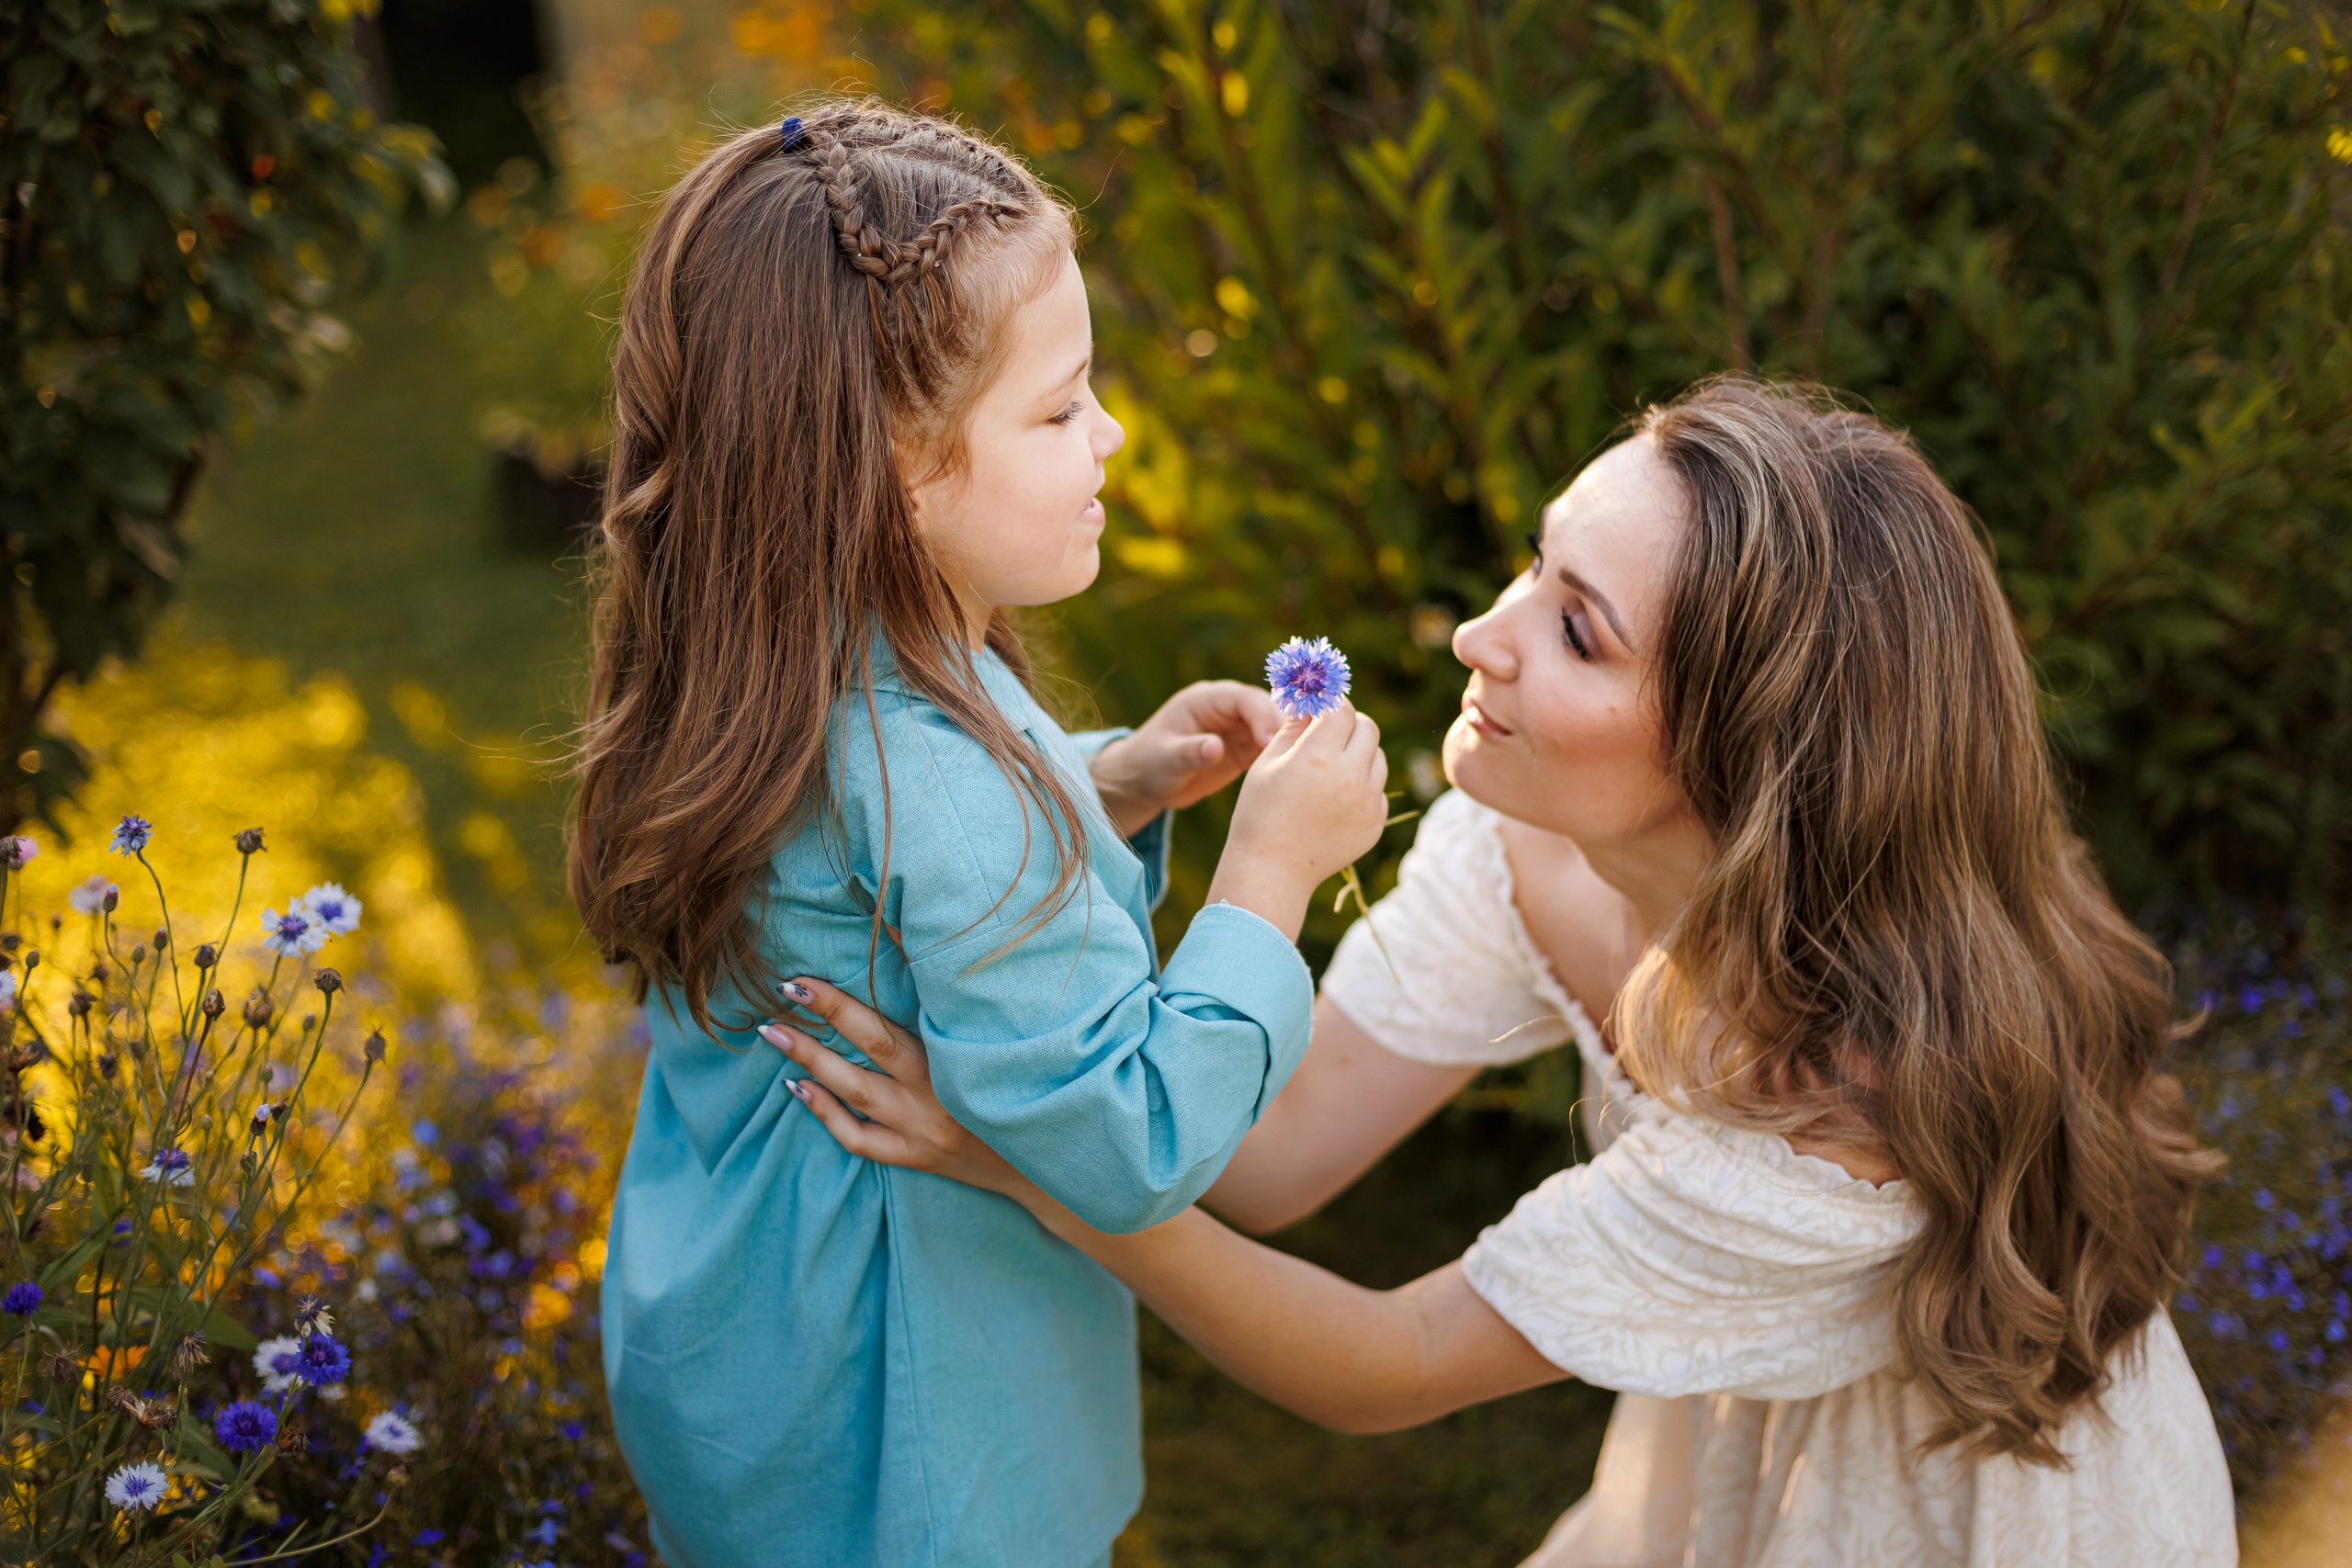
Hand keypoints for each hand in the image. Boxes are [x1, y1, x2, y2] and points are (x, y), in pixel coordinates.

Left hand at [759, 979, 1026, 1196]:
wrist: (1043, 1154)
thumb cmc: (1015, 1077)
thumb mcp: (989, 1034)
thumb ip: (950, 994)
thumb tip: (903, 932)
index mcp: (957, 1056)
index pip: (892, 1023)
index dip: (844, 1003)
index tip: (805, 980)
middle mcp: (937, 1093)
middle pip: (872, 1051)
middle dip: (823, 1022)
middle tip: (782, 993)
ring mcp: (922, 1130)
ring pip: (857, 1095)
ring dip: (812, 1063)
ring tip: (774, 1034)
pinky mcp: (915, 1158)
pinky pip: (859, 1139)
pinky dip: (826, 1113)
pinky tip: (799, 1088)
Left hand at [1089, 681, 1281, 836]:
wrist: (1143, 781)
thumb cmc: (1148, 765)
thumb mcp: (1165, 760)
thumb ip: (1190, 752)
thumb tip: (1215, 748)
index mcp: (1206, 700)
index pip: (1244, 698)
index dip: (1261, 715)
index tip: (1270, 741)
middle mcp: (1227, 709)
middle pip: (1267, 709)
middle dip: (1284, 727)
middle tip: (1297, 754)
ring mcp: (1239, 727)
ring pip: (1276, 727)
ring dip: (1290, 742)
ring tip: (1302, 766)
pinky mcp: (1245, 748)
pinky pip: (1272, 748)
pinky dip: (1284, 757)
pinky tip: (1294, 775)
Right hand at [1205, 702, 1388, 937]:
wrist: (1272, 870)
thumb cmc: (1260, 812)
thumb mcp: (1268, 762)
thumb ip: (1294, 725)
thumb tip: (1311, 698)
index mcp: (1319, 757)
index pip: (1342, 709)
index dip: (1332, 704)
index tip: (1321, 709)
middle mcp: (1350, 777)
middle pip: (1368, 728)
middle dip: (1349, 725)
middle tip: (1329, 733)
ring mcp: (1367, 803)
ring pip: (1377, 758)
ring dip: (1359, 753)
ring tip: (1329, 768)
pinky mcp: (1375, 823)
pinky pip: (1377, 789)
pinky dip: (1361, 785)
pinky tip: (1333, 798)